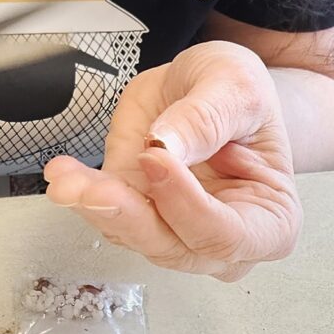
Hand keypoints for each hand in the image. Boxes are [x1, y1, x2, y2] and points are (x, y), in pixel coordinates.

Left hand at [42, 40, 299, 280]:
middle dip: (129, 217)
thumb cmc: (241, 95)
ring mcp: (173, 228)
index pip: (228, 235)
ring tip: (66, 176)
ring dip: (94, 206)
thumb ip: (208, 117)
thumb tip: (168, 146)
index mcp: (270, 221)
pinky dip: (80, 193)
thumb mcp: (238, 86)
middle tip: (93, 187)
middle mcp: (221, 238)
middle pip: (173, 248)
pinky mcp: (134, 210)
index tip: (157, 160)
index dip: (189, 206)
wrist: (210, 85)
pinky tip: (64, 173)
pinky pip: (103, 213)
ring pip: (131, 234)